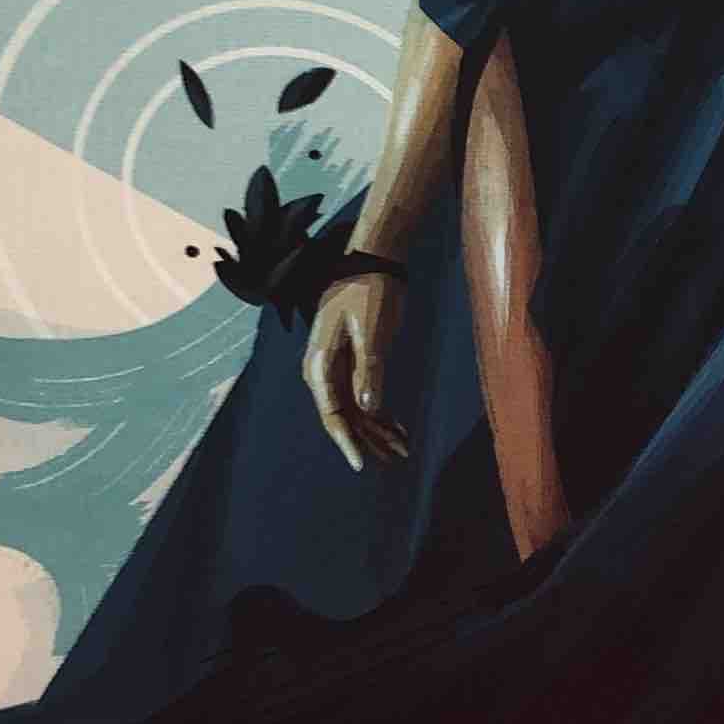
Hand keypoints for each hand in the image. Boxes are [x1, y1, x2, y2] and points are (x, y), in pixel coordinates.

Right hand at [303, 272, 410, 472]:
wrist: (373, 258)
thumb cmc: (370, 290)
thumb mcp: (371, 330)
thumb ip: (370, 369)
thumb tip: (369, 410)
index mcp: (321, 363)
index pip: (332, 413)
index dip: (347, 441)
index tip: (361, 464)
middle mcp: (323, 368)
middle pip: (344, 415)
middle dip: (369, 439)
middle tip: (397, 458)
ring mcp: (337, 364)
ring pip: (355, 407)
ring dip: (377, 428)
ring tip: (402, 448)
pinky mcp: (352, 358)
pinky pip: (362, 392)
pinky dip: (379, 410)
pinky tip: (397, 425)